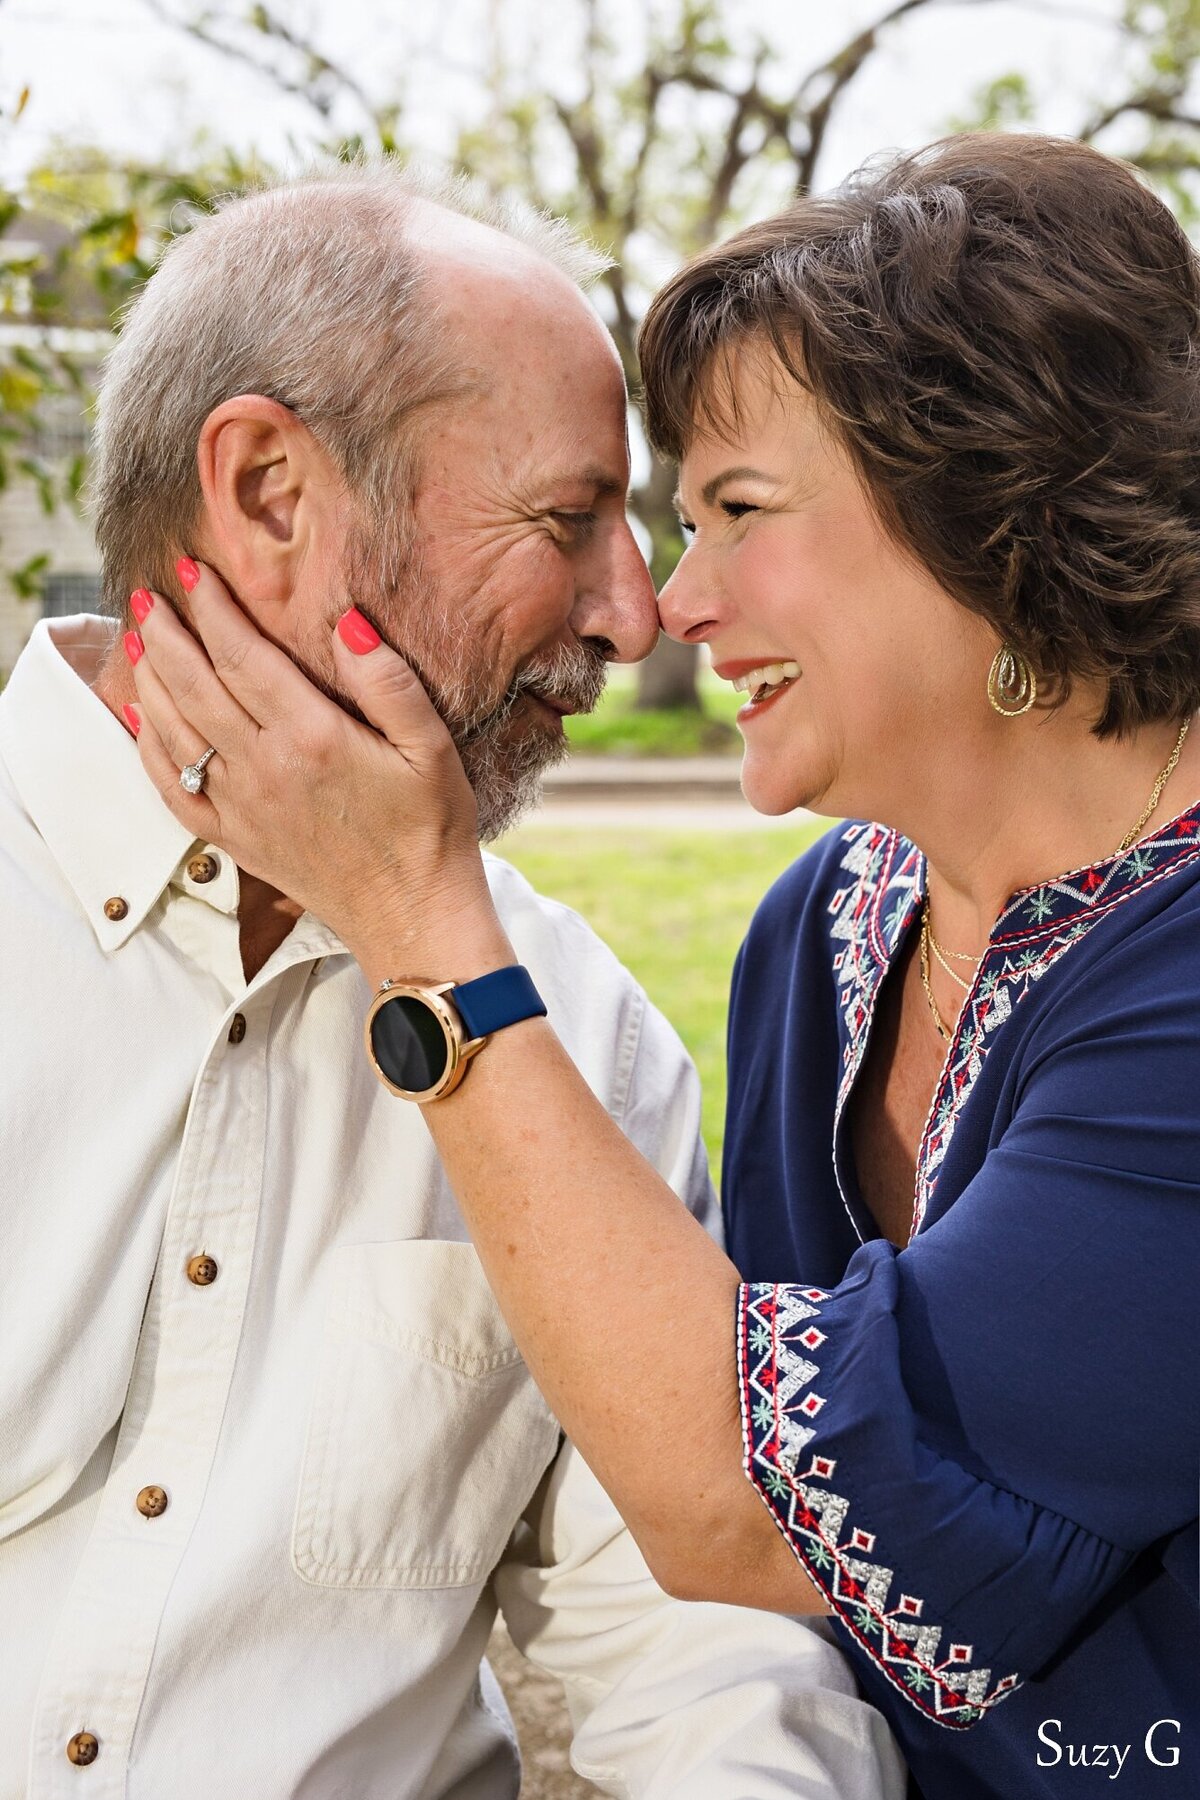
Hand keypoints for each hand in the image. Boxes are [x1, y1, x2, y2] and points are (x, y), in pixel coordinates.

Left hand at [123, 560, 509, 980]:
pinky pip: (172, 790)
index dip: (212, 609)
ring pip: (175, 731)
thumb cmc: (431, 830)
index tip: (191, 571)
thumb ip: (388, 680)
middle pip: (194, 686)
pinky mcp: (235, 840)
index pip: (243, 656)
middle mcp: (266, 769)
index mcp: (313, 737)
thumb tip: (347, 620)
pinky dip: (148, 751)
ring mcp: (243, 807)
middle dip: (165, 634)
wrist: (412, 916)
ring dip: (150, 680)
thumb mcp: (431, 746)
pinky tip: (141, 721)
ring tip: (139, 640)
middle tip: (144, 595)